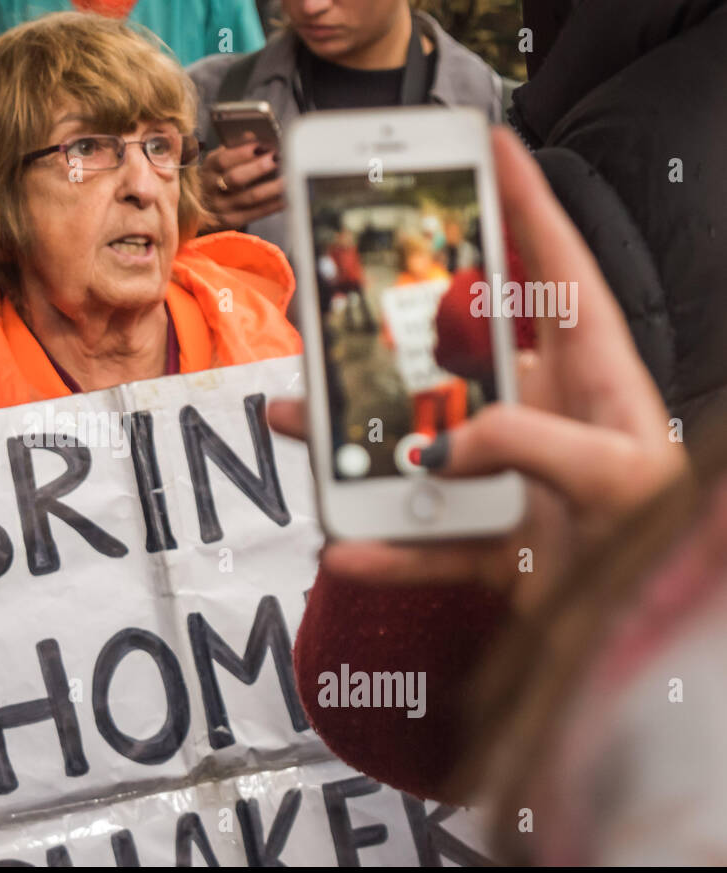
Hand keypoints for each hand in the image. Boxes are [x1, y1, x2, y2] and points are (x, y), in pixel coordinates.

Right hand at [201, 139, 285, 230]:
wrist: (202, 210)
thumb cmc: (217, 179)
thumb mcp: (219, 162)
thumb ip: (234, 148)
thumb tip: (252, 135)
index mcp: (208, 169)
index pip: (223, 159)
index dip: (244, 151)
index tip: (264, 144)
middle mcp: (212, 190)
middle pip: (236, 178)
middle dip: (260, 167)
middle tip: (278, 159)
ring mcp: (221, 208)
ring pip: (251, 196)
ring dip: (273, 186)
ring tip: (289, 177)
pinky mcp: (232, 222)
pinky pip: (257, 212)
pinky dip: (274, 203)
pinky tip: (287, 196)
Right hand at [268, 127, 687, 615]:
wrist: (637, 641)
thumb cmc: (659, 547)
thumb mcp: (619, 480)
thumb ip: (530, 446)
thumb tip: (440, 444)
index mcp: (593, 378)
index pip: (555, 272)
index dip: (526, 206)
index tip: (490, 146)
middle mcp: (541, 416)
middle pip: (452, 351)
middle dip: (392, 321)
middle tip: (337, 291)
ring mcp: (505, 475)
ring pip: (412, 438)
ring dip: (351, 434)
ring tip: (297, 418)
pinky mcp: (483, 537)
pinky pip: (417, 536)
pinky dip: (380, 545)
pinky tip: (345, 544)